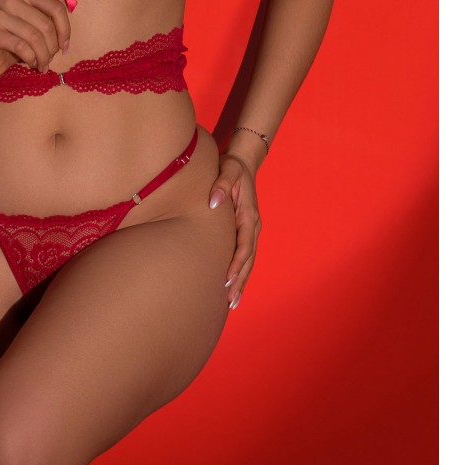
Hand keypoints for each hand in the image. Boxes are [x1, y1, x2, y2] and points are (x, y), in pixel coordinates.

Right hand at [0, 0, 71, 79]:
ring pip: (34, 38)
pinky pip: (22, 47)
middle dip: (52, 46)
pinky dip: (31, 59)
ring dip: (43, 55)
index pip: (56, 8)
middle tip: (51, 57)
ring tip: (43, 63)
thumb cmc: (16, 35)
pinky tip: (32, 64)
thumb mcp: (35, 15)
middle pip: (46, 24)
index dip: (65, 30)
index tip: (64, 46)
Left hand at [209, 151, 260, 309]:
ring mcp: (250, 229)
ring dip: (241, 281)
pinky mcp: (245, 230)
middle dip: (240, 281)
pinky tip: (231, 285)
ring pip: (248, 261)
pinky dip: (239, 271)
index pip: (244, 245)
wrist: (243, 162)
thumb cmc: (233, 166)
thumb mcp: (228, 169)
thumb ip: (221, 184)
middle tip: (229, 302)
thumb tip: (212, 202)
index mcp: (249, 214)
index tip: (226, 279)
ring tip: (232, 302)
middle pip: (248, 260)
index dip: (236, 264)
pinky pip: (244, 255)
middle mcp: (253, 225)